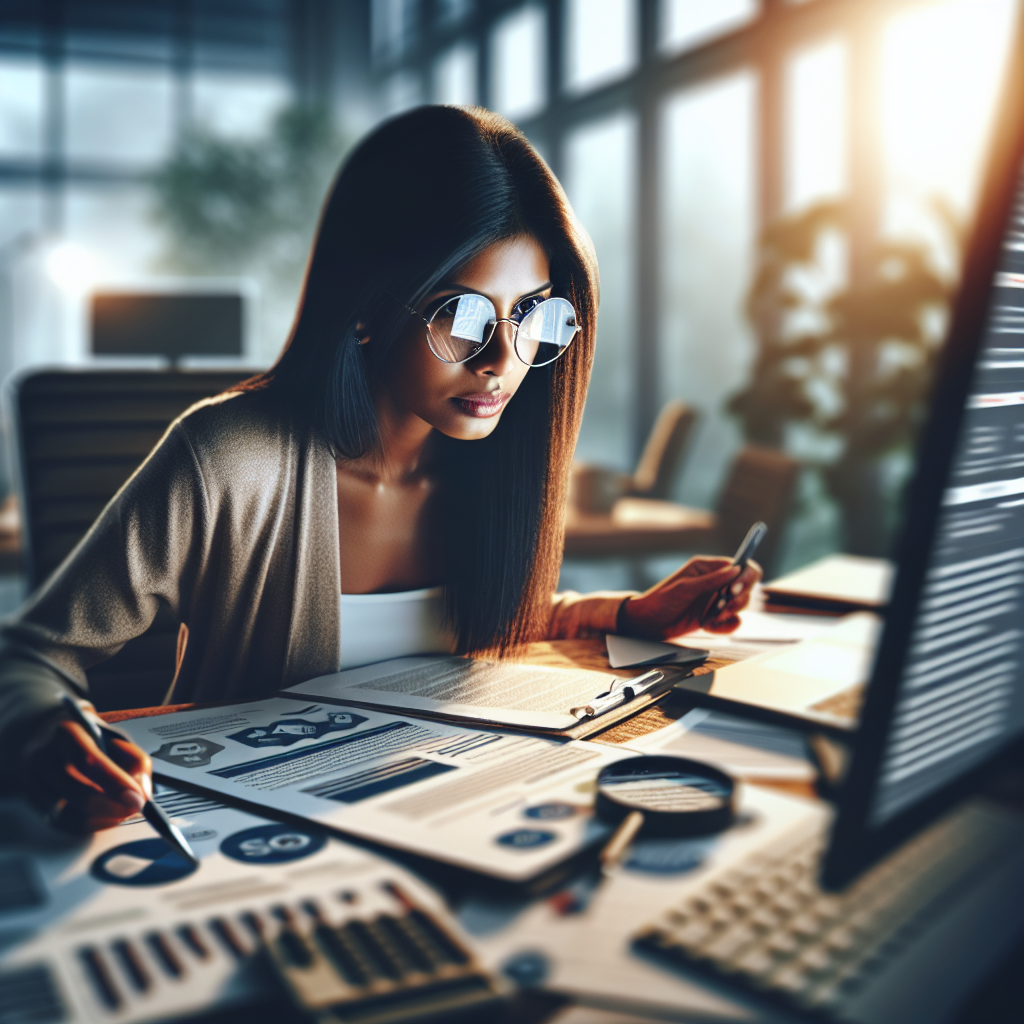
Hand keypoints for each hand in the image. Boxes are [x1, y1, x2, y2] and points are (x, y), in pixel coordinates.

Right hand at [18, 708, 152, 831]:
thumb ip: (136, 762)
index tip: (138, 798)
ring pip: (65, 812)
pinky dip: (89, 826)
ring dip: (101, 818)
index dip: (114, 783)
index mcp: (67, 732)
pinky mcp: (34, 801)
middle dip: (109, 805)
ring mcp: (33, 781)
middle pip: (72, 789)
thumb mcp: (119, 739)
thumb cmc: (93, 740)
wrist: (57, 739)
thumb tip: (142, 792)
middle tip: (135, 808)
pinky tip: (107, 818)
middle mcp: (43, 756)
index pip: (86, 759)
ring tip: (124, 812)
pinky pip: (61, 823)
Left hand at [618, 556, 761, 639]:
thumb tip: (736, 569)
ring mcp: (716, 600)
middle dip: (739, 599)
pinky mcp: (714, 617)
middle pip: (746, 587)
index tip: (735, 589)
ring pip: (741, 605)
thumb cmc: (661, 600)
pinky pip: (732, 622)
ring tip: (712, 618)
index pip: (740, 566)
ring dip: (731, 613)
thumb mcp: (685, 588)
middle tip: (722, 607)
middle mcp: (716, 582)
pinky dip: (725, 626)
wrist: (648, 623)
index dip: (745, 577)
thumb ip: (712, 580)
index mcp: (708, 568)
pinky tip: (709, 627)